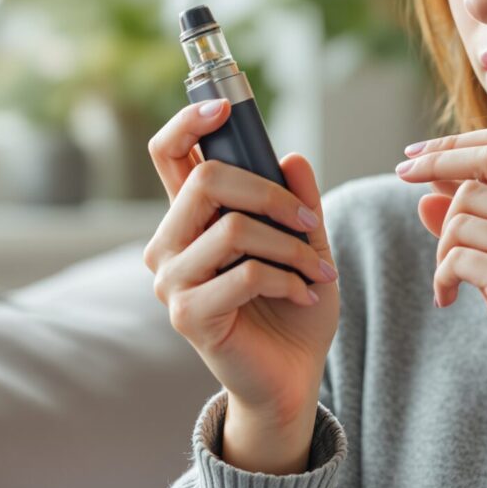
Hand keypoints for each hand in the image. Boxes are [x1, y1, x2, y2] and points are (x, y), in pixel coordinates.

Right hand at [142, 98, 339, 429]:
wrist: (292, 379)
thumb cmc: (292, 308)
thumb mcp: (306, 245)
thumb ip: (297, 202)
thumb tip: (292, 157)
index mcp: (190, 219)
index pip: (168, 154)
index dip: (189, 122)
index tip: (224, 108)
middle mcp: (169, 245)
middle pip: (205, 180)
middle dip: (271, 194)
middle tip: (309, 222)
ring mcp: (172, 281)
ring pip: (232, 228)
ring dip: (291, 246)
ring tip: (318, 270)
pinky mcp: (187, 315)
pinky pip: (244, 273)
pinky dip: (288, 278)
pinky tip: (306, 295)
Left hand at [394, 124, 486, 464]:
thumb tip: (427, 189)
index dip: (463, 141)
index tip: (421, 152)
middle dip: (437, 161)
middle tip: (402, 174)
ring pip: (465, 210)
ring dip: (444, 244)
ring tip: (452, 281)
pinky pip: (454, 254)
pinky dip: (440, 276)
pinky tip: (448, 301)